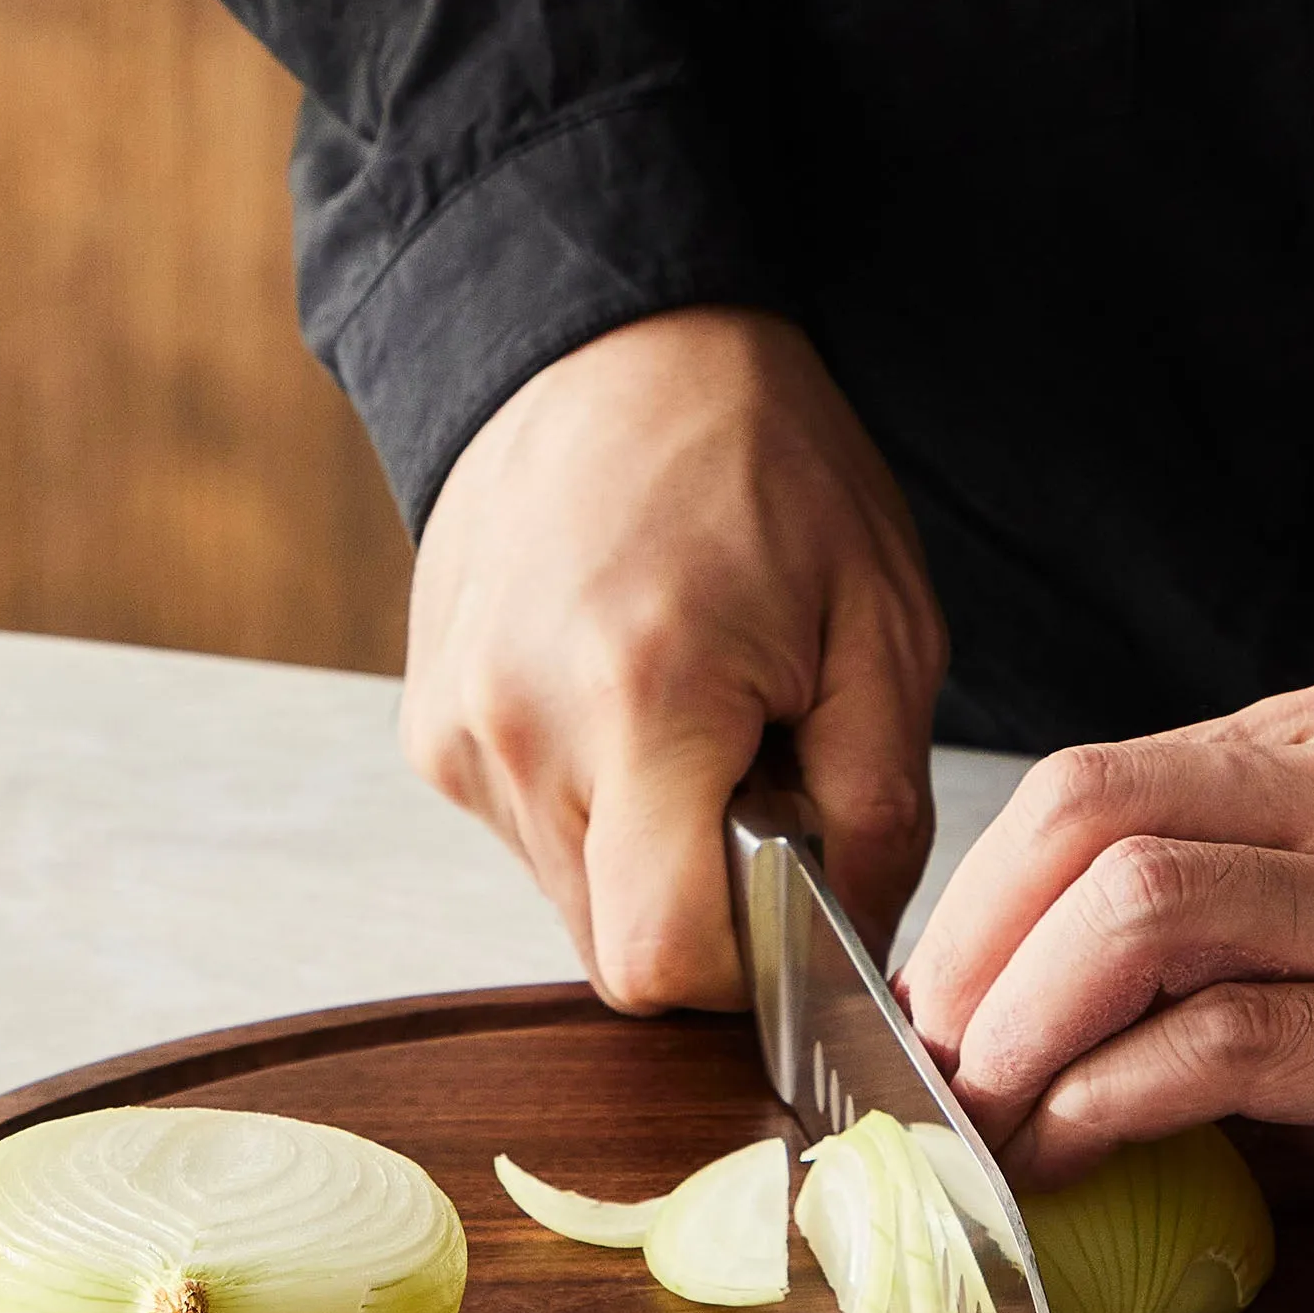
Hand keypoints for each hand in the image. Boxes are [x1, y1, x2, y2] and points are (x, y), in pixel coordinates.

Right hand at [402, 307, 946, 1011]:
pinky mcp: (431, 732)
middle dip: (706, 906)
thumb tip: (857, 948)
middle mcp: (519, 734)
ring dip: (650, 856)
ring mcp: (457, 736)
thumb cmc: (760, 457)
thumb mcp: (883, 623)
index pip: (663, 959)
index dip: (748, 970)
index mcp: (641, 703)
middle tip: (762, 783)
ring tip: (697, 726)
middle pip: (616, 946)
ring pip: (573, 900)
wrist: (609, 342)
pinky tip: (631, 703)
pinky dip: (595, 806)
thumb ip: (882, 810)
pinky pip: (530, 835)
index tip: (797, 900)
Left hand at [901, 673, 1313, 1279]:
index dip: (977, 893)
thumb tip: (1014, 1022)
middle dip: (972, 948)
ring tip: (979, 1116)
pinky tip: (1064, 1156)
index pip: (1101, 778)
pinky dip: (1104, 1104)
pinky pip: (1223, 1045)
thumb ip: (1220, 930)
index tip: (924, 993)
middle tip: (928, 1060)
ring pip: (1141, 913)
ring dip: (1020, 1027)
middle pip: (1093, 817)